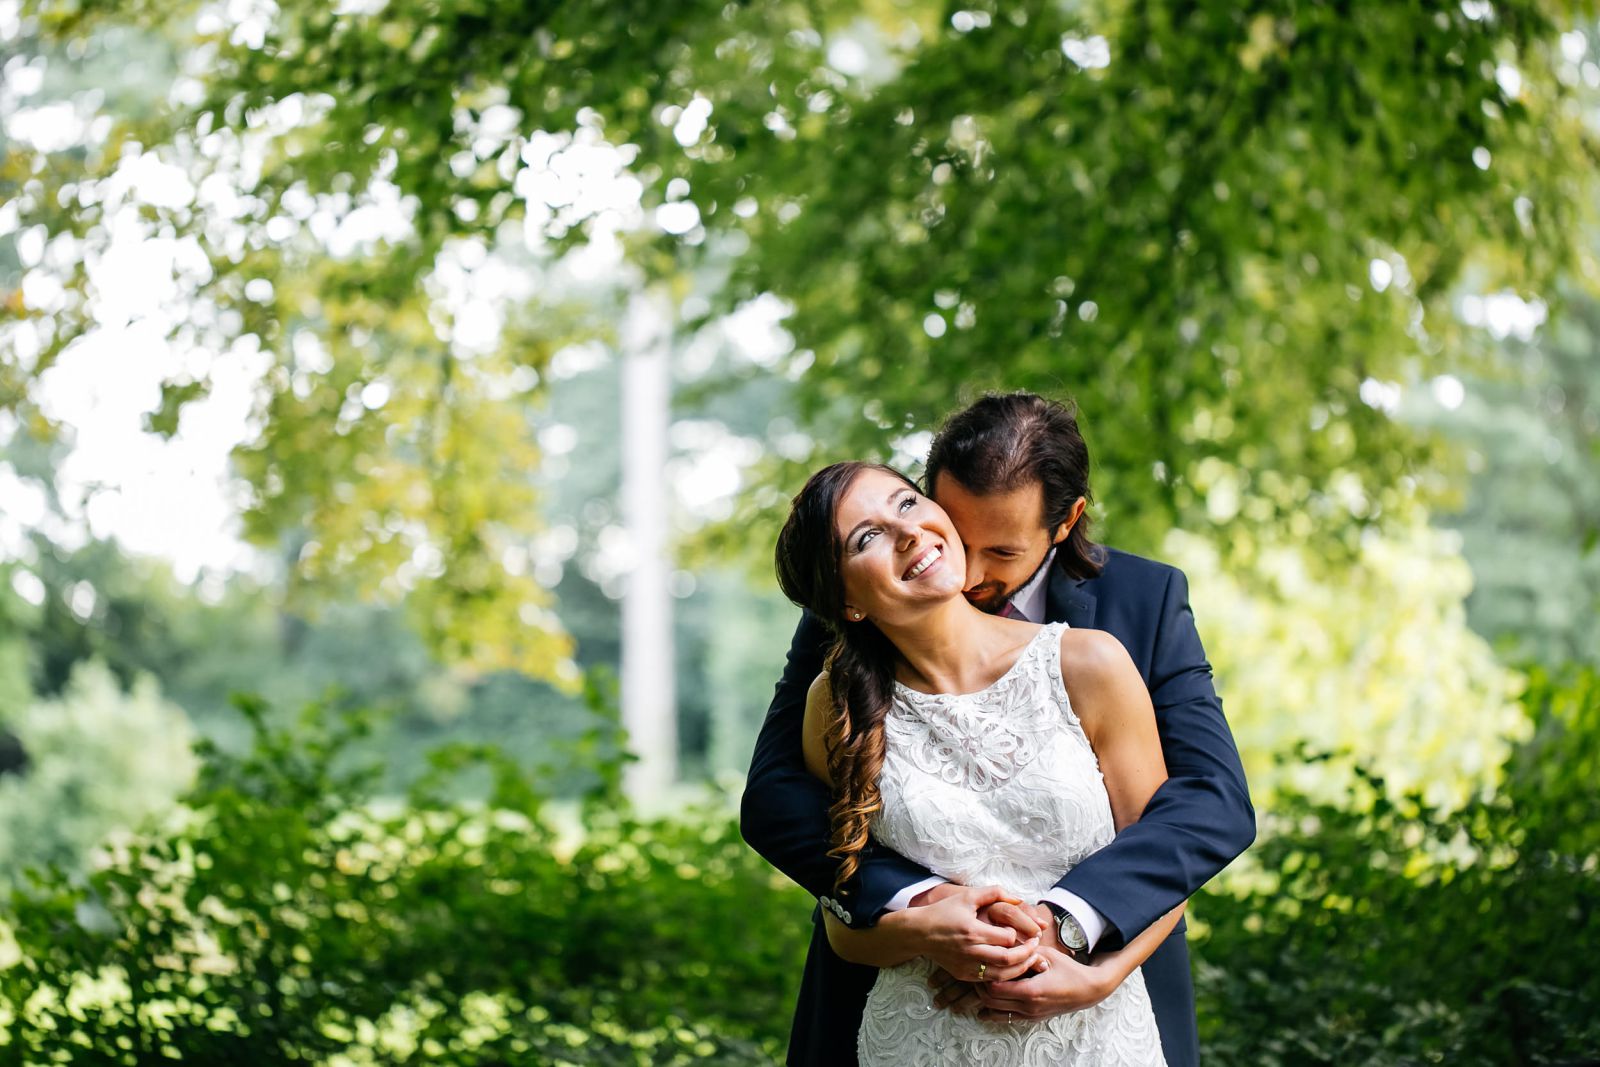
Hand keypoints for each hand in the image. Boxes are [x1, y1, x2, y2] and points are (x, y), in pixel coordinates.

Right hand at [901, 884, 1041, 982]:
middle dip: (1027, 955)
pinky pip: (989, 981)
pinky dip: (1004, 976)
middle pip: (1008, 960)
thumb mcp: (967, 896)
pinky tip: (1011, 968)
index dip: (1019, 936)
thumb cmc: (944, 912)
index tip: (1026, 932)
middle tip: (1036, 947)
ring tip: (1029, 959)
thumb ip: (994, 893)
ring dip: (1019, 969)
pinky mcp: (963, 975)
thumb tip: (1019, 898)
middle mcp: (970, 951)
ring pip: (1001, 975)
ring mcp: (966, 966)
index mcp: (972, 931)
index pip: (1007, 938)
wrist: (918, 932)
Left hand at [974, 945, 1114, 1021]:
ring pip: (995, 1013)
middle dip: (981, 987)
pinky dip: (994, 1009)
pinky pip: (1005, 1018)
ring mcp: (1030, 1016)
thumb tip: (1005, 943)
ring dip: (985, 999)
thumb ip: (1025, 951)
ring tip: (984, 982)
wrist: (1088, 991)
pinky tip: (991, 997)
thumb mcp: (1048, 954)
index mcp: (1031, 991)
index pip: (995, 988)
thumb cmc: (1069, 970)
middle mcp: (1028, 1007)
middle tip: (979, 971)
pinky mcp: (1031, 1019)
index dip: (985, 976)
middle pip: (990, 1002)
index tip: (985, 962)